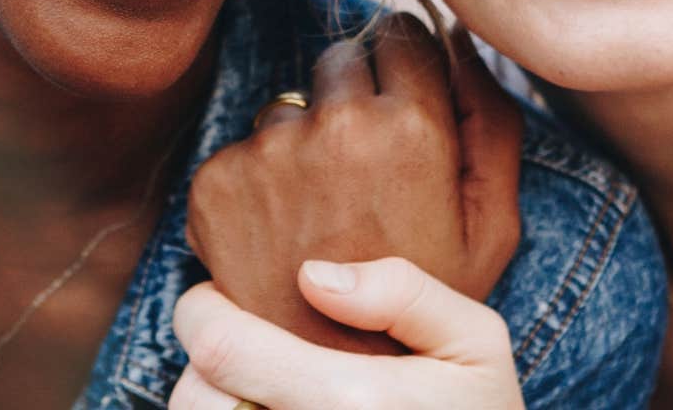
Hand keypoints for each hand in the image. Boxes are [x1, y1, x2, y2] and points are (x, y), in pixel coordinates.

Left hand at [168, 257, 524, 409]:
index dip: (200, 310)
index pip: (219, 348)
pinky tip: (273, 409)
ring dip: (217, 401)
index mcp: (350, 402)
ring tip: (262, 384)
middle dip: (208, 359)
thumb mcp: (477, 345)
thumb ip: (403, 293)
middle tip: (248, 342)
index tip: (221, 295)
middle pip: (196, 397)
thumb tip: (311, 275)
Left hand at [185, 15, 522, 352]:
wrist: (334, 375)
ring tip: (323, 211)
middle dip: (353, 97)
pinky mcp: (217, 180)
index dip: (406, 69)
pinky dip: (257, 180)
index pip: (400, 33)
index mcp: (411, 126)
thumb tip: (460, 38)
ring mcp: (269, 152)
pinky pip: (242, 149)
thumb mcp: (490, 223)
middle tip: (363, 169)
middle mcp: (335, 126)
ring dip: (302, 140)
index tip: (404, 107)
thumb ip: (491, 120)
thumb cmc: (424, 301)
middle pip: (340, 58)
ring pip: (288, 105)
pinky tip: (282, 230)